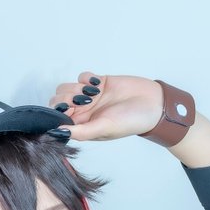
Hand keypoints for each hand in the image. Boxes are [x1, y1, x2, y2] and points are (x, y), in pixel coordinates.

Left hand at [49, 72, 163, 141]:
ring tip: (92, 94)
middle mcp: (83, 111)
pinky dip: (86, 78)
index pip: (58, 118)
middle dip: (65, 99)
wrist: (153, 104)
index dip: (58, 113)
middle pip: (59, 101)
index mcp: (82, 125)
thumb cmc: (131, 122)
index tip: (70, 110)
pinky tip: (98, 84)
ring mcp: (90, 96)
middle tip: (82, 101)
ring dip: (75, 88)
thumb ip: (81, 132)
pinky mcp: (99, 82)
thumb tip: (57, 132)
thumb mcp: (104, 129)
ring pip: (68, 88)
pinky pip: (83, 77)